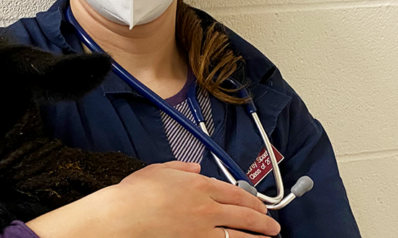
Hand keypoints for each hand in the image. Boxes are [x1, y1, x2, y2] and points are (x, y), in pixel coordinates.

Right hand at [26, 161, 280, 237]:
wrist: (124, 215)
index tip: (260, 206)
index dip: (251, 200)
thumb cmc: (136, 193)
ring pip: (239, 234)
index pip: (234, 193)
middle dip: (262, 220)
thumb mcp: (159, 170)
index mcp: (199, 185)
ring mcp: (203, 229)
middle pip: (243, 214)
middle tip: (273, 226)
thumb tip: (194, 166)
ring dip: (257, 237)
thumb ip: (180, 168)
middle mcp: (207, 206)